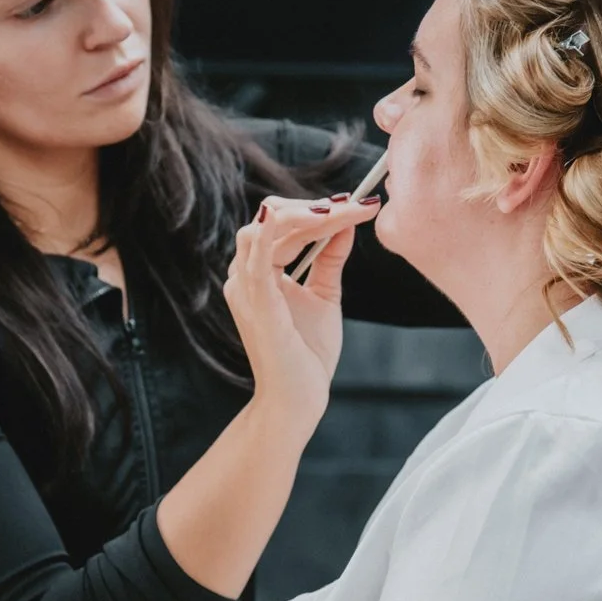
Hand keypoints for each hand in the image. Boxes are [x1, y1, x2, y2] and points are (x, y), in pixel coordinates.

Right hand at [223, 195, 381, 420]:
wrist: (300, 396)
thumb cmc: (307, 352)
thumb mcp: (325, 293)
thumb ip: (330, 257)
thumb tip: (345, 224)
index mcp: (258, 271)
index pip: (282, 223)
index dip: (317, 209)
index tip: (357, 204)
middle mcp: (244, 275)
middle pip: (272, 219)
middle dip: (315, 208)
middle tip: (355, 205)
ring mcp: (246, 288)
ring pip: (264, 229)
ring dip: (304, 215)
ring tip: (341, 211)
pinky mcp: (256, 303)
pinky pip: (257, 260)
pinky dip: (270, 233)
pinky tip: (286, 215)